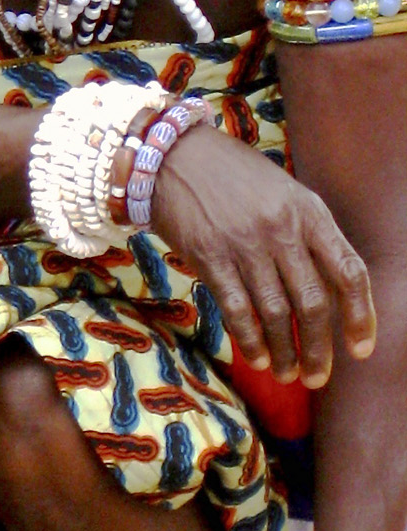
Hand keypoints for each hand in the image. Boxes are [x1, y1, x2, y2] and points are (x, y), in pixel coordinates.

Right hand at [150, 124, 375, 388]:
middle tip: (319, 376)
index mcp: (309, 211)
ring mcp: (245, 243)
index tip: (360, 349)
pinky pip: (237, 309)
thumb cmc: (232, 176)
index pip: (349, 272)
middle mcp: (282, 229)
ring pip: (277, 313)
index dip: (361, 316)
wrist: (171, 154)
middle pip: (314, 302)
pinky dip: (250, 340)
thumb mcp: (284, 193)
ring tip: (289, 373)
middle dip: (320, 348)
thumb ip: (307, 234)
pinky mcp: (209, 256)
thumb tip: (327, 291)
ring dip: (286, 352)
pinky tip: (257, 359)